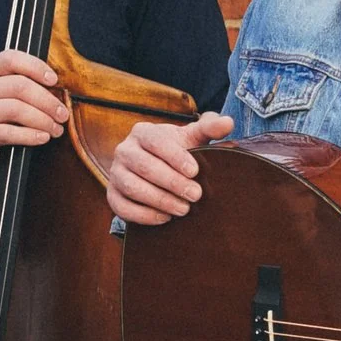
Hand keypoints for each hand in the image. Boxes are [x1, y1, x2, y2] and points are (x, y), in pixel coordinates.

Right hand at [0, 51, 69, 181]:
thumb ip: (14, 87)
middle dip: (48, 101)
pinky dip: (31, 136)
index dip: (36, 66)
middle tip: (62, 114)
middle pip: (20, 86)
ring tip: (55, 129)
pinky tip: (42, 138)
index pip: (11, 58)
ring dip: (43, 120)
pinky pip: (10, 132)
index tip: (54, 80)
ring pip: (17, 109)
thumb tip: (54, 90)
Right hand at [106, 113, 236, 225]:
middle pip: (144, 166)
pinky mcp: (112, 195)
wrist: (156, 169)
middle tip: (195, 195)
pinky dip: (144, 215)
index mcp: (142, 132)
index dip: (175, 157)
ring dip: (160, 200)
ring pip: (132, 187)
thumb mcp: (193, 138)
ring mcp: (115, 173)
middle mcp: (124, 150)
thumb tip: (228, 122)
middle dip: (172, 183)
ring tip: (183, 209)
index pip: (155, 141)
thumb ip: (210, 129)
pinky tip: (165, 218)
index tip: (195, 171)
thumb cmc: (177, 152)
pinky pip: (122, 207)